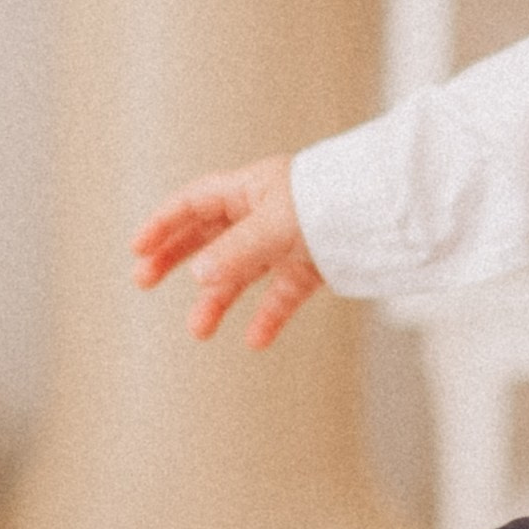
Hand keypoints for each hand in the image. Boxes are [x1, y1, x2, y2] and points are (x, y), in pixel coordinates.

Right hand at [131, 157, 323, 348]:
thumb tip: (196, 277)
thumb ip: (236, 252)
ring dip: (218, 299)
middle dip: (176, 258)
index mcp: (252, 187)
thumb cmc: (333, 200)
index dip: (165, 223)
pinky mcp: (314, 265)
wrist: (391, 209)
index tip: (137, 250)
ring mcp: (289, 240)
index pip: (196, 202)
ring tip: (197, 331)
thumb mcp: (276, 225)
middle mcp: (266, 212)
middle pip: (210, 236)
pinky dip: (269, 315)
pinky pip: (283, 293)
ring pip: (242, 271)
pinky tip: (255, 341)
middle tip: (143, 283)